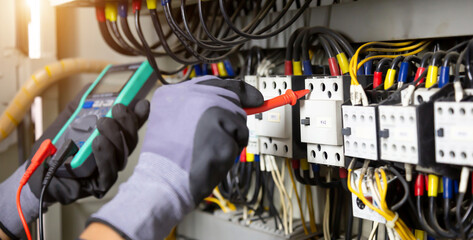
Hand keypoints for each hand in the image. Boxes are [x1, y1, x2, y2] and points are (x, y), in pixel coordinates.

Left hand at [0, 85, 148, 237]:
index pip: (130, 126)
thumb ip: (83, 103)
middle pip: (131, 140)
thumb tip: (96, 86)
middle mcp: (114, 154)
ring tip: (103, 123)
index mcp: (111, 138)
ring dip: (115, 136)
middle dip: (127, 123)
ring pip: (123, 154)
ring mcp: (109, 169)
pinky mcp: (100, 184)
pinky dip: (105, 155)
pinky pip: (109, 172)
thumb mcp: (68, 118)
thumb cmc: (54, 146)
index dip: (139, 115)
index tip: (142, 102)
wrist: (36, 170)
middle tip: (118, 108)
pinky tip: (98, 142)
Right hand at [88, 76, 263, 239]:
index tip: (254, 98)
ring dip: (231, 137)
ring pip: (238, 117)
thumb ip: (197, 108)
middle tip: (225, 138)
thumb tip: (236, 102)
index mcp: (174, 92)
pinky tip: (214, 157)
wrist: (163, 181)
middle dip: (233, 119)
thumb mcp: (172, 123)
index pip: (214, 82)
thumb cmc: (169, 159)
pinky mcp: (221, 126)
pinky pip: (240, 136)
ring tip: (208, 150)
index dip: (238, 90)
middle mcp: (191, 94)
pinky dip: (233, 149)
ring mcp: (207, 109)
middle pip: (231, 98)